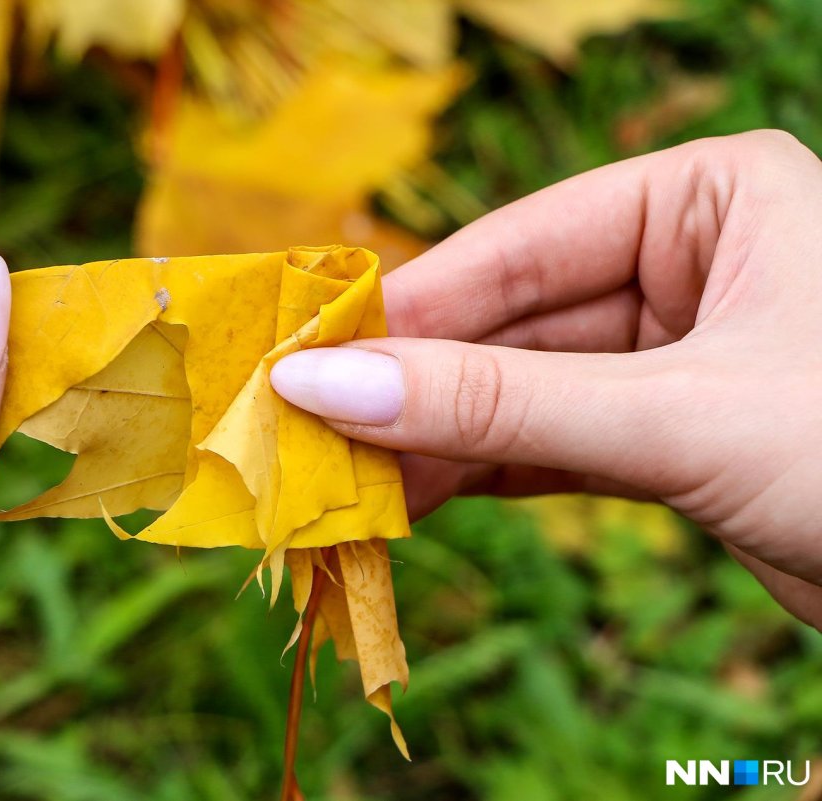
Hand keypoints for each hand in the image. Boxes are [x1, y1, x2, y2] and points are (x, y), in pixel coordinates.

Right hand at [271, 130, 821, 627]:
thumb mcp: (676, 416)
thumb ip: (499, 407)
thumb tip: (330, 389)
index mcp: (711, 196)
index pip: (521, 244)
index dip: (410, 307)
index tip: (308, 355)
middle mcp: (691, 260)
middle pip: (513, 322)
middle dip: (416, 386)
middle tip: (309, 429)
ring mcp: (677, 350)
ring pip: (525, 390)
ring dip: (438, 438)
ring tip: (345, 478)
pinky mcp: (671, 434)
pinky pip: (553, 441)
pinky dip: (484, 472)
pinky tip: (411, 495)